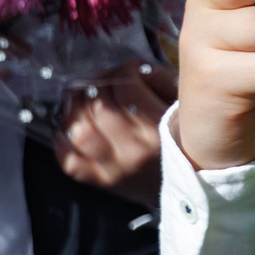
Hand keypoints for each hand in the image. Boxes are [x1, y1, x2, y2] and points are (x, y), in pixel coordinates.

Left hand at [55, 60, 173, 202]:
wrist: (191, 186)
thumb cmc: (186, 141)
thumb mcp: (185, 109)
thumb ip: (161, 84)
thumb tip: (133, 68)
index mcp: (160, 132)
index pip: (126, 90)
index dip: (122, 71)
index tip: (127, 69)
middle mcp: (135, 153)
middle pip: (99, 107)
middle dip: (96, 85)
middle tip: (100, 81)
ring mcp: (113, 170)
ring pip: (79, 130)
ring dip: (75, 108)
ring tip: (82, 99)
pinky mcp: (99, 182)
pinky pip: (68, 159)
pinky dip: (63, 139)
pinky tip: (72, 127)